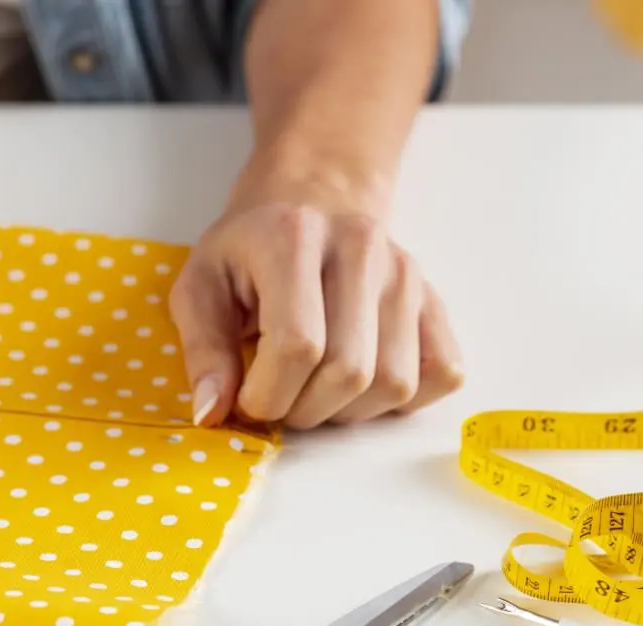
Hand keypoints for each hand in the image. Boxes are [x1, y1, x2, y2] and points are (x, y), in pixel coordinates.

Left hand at [168, 166, 462, 429]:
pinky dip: (402, 399)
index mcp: (294, 238)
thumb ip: (202, 349)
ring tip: (317, 389)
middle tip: (281, 396)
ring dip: (350, 411)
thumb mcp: (200, 285)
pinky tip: (362, 384)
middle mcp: (362, 248)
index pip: (297, 346)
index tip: (249, 399)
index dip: (268, 395)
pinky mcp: (433, 299)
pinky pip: (442, 373)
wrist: (312, 196)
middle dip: (305, 409)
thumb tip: (214, 412)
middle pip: (350, 371)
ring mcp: (405, 274)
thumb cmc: (251, 249)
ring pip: (395, 383)